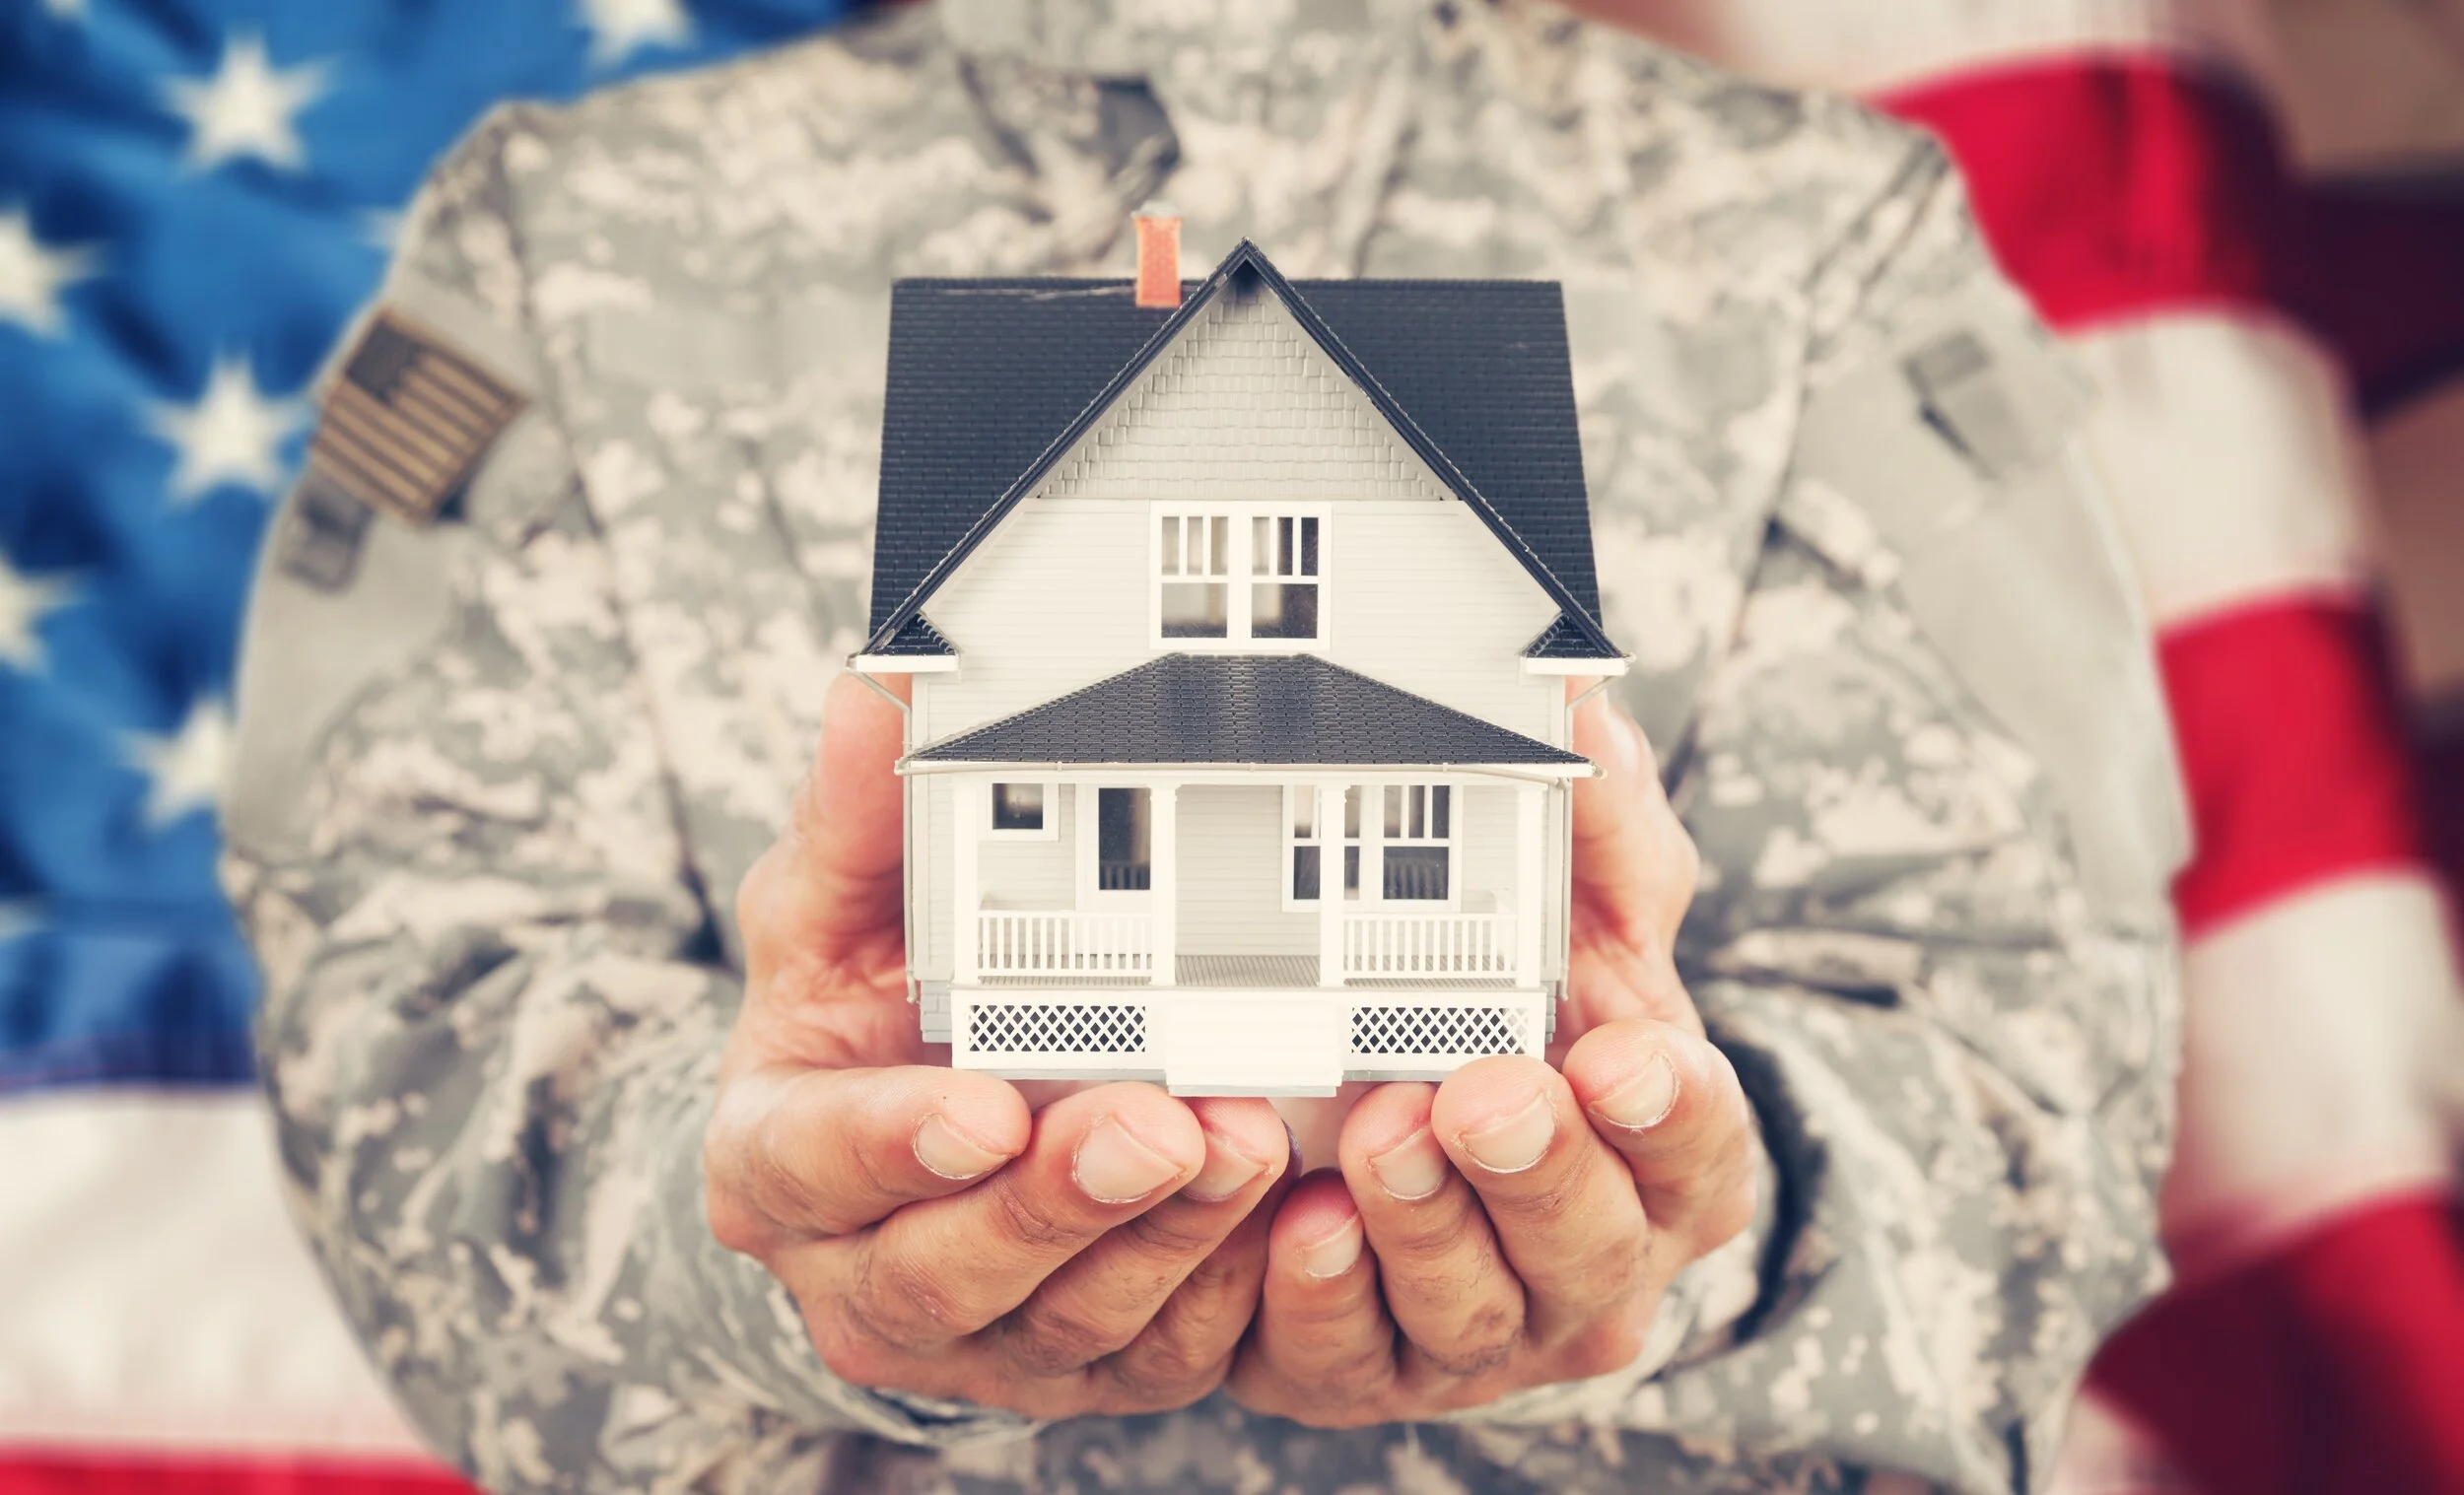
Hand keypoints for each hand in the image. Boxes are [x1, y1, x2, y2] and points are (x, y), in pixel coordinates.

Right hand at [705, 673, 1293, 1418]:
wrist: (908, 1141)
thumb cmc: (862, 1014)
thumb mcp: (835, 907)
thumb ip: (859, 814)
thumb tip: (878, 696)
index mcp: (781, 1160)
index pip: (815, 1162)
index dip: (893, 1145)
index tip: (981, 1107)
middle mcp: (865, 1271)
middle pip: (950, 1266)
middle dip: (1062, 1202)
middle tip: (1160, 1125)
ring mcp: (980, 1335)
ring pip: (1070, 1319)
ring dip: (1166, 1243)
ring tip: (1249, 1146)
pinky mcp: (1086, 1361)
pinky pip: (1161, 1355)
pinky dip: (1229, 1295)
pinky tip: (1291, 1218)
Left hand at [1228, 697, 1758, 1425]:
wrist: (1383, 1119)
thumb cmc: (1517, 1016)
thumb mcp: (1570, 908)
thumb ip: (1591, 815)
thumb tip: (1576, 688)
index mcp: (1665, 1153)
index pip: (1697, 1141)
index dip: (1667, 1108)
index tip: (1619, 1054)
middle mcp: (1595, 1257)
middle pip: (1587, 1241)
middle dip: (1534, 1169)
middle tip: (1480, 1093)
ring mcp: (1488, 1326)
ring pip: (1472, 1308)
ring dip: (1424, 1227)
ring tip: (1378, 1139)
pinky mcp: (1374, 1366)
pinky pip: (1351, 1354)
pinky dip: (1324, 1300)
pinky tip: (1296, 1229)